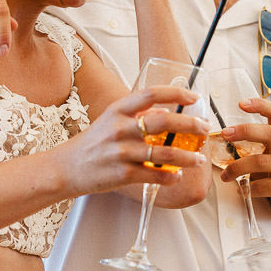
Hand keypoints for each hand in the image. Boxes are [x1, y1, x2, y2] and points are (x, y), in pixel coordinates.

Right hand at [56, 85, 209, 194]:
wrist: (65, 168)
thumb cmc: (92, 143)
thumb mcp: (110, 120)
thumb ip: (135, 115)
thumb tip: (165, 113)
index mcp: (118, 110)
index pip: (151, 94)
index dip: (175, 93)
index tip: (193, 97)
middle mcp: (120, 128)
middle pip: (163, 122)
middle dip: (190, 125)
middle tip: (205, 128)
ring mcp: (121, 152)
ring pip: (163, 153)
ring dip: (186, 157)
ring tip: (199, 159)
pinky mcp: (122, 174)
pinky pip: (153, 176)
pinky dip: (170, 177)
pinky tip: (177, 177)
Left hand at [217, 96, 270, 223]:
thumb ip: (256, 141)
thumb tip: (225, 136)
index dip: (260, 105)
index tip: (241, 104)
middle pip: (268, 133)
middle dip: (244, 131)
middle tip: (225, 134)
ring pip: (260, 162)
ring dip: (237, 168)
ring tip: (226, 176)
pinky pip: (263, 186)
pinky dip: (248, 188)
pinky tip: (241, 189)